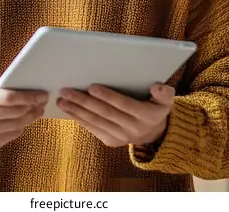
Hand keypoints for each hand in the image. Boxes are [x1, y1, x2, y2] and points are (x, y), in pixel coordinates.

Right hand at [0, 68, 47, 150]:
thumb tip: (6, 79)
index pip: (8, 98)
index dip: (27, 96)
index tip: (41, 93)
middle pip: (15, 112)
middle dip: (33, 105)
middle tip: (43, 100)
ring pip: (17, 125)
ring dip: (31, 117)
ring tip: (37, 109)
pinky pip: (12, 135)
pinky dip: (21, 126)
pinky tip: (23, 118)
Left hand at [57, 83, 174, 147]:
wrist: (154, 133)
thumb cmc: (156, 107)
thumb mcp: (166, 100)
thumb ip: (164, 92)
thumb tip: (157, 86)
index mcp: (146, 116)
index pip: (124, 105)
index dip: (108, 97)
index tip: (92, 87)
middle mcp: (133, 129)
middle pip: (105, 114)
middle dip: (84, 102)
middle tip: (67, 90)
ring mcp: (120, 137)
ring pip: (95, 122)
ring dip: (77, 111)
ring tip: (62, 99)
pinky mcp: (110, 141)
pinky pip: (93, 129)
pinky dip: (79, 119)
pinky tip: (68, 109)